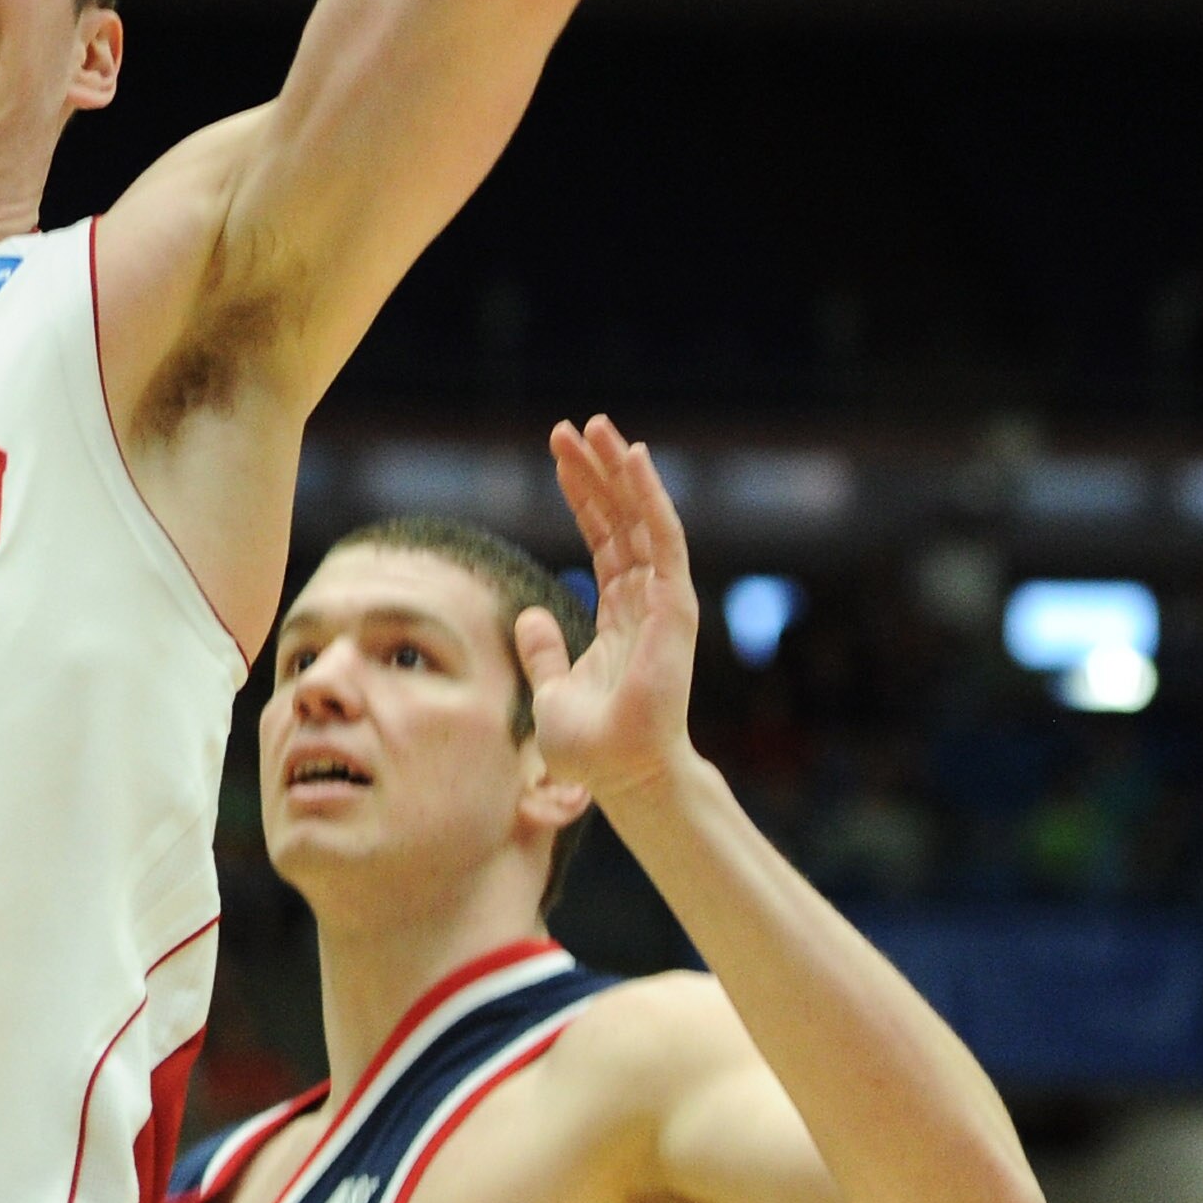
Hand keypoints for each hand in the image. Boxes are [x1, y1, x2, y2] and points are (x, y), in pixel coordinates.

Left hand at [515, 415, 697, 802]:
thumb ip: (544, 653)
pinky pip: (663, 540)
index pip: (603, 541)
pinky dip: (650, 498)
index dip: (583, 497)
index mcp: (620, 616)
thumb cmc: (592, 747)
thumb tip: (530, 617)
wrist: (623, 775)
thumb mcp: (550, 690)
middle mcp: (645, 602)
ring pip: (642, 520)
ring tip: (597, 427)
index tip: (560, 457)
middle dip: (598, 472)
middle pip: (621, 521)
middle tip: (572, 427)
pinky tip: (634, 460)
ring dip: (620, 472)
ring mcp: (662, 602)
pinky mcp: (673, 608)